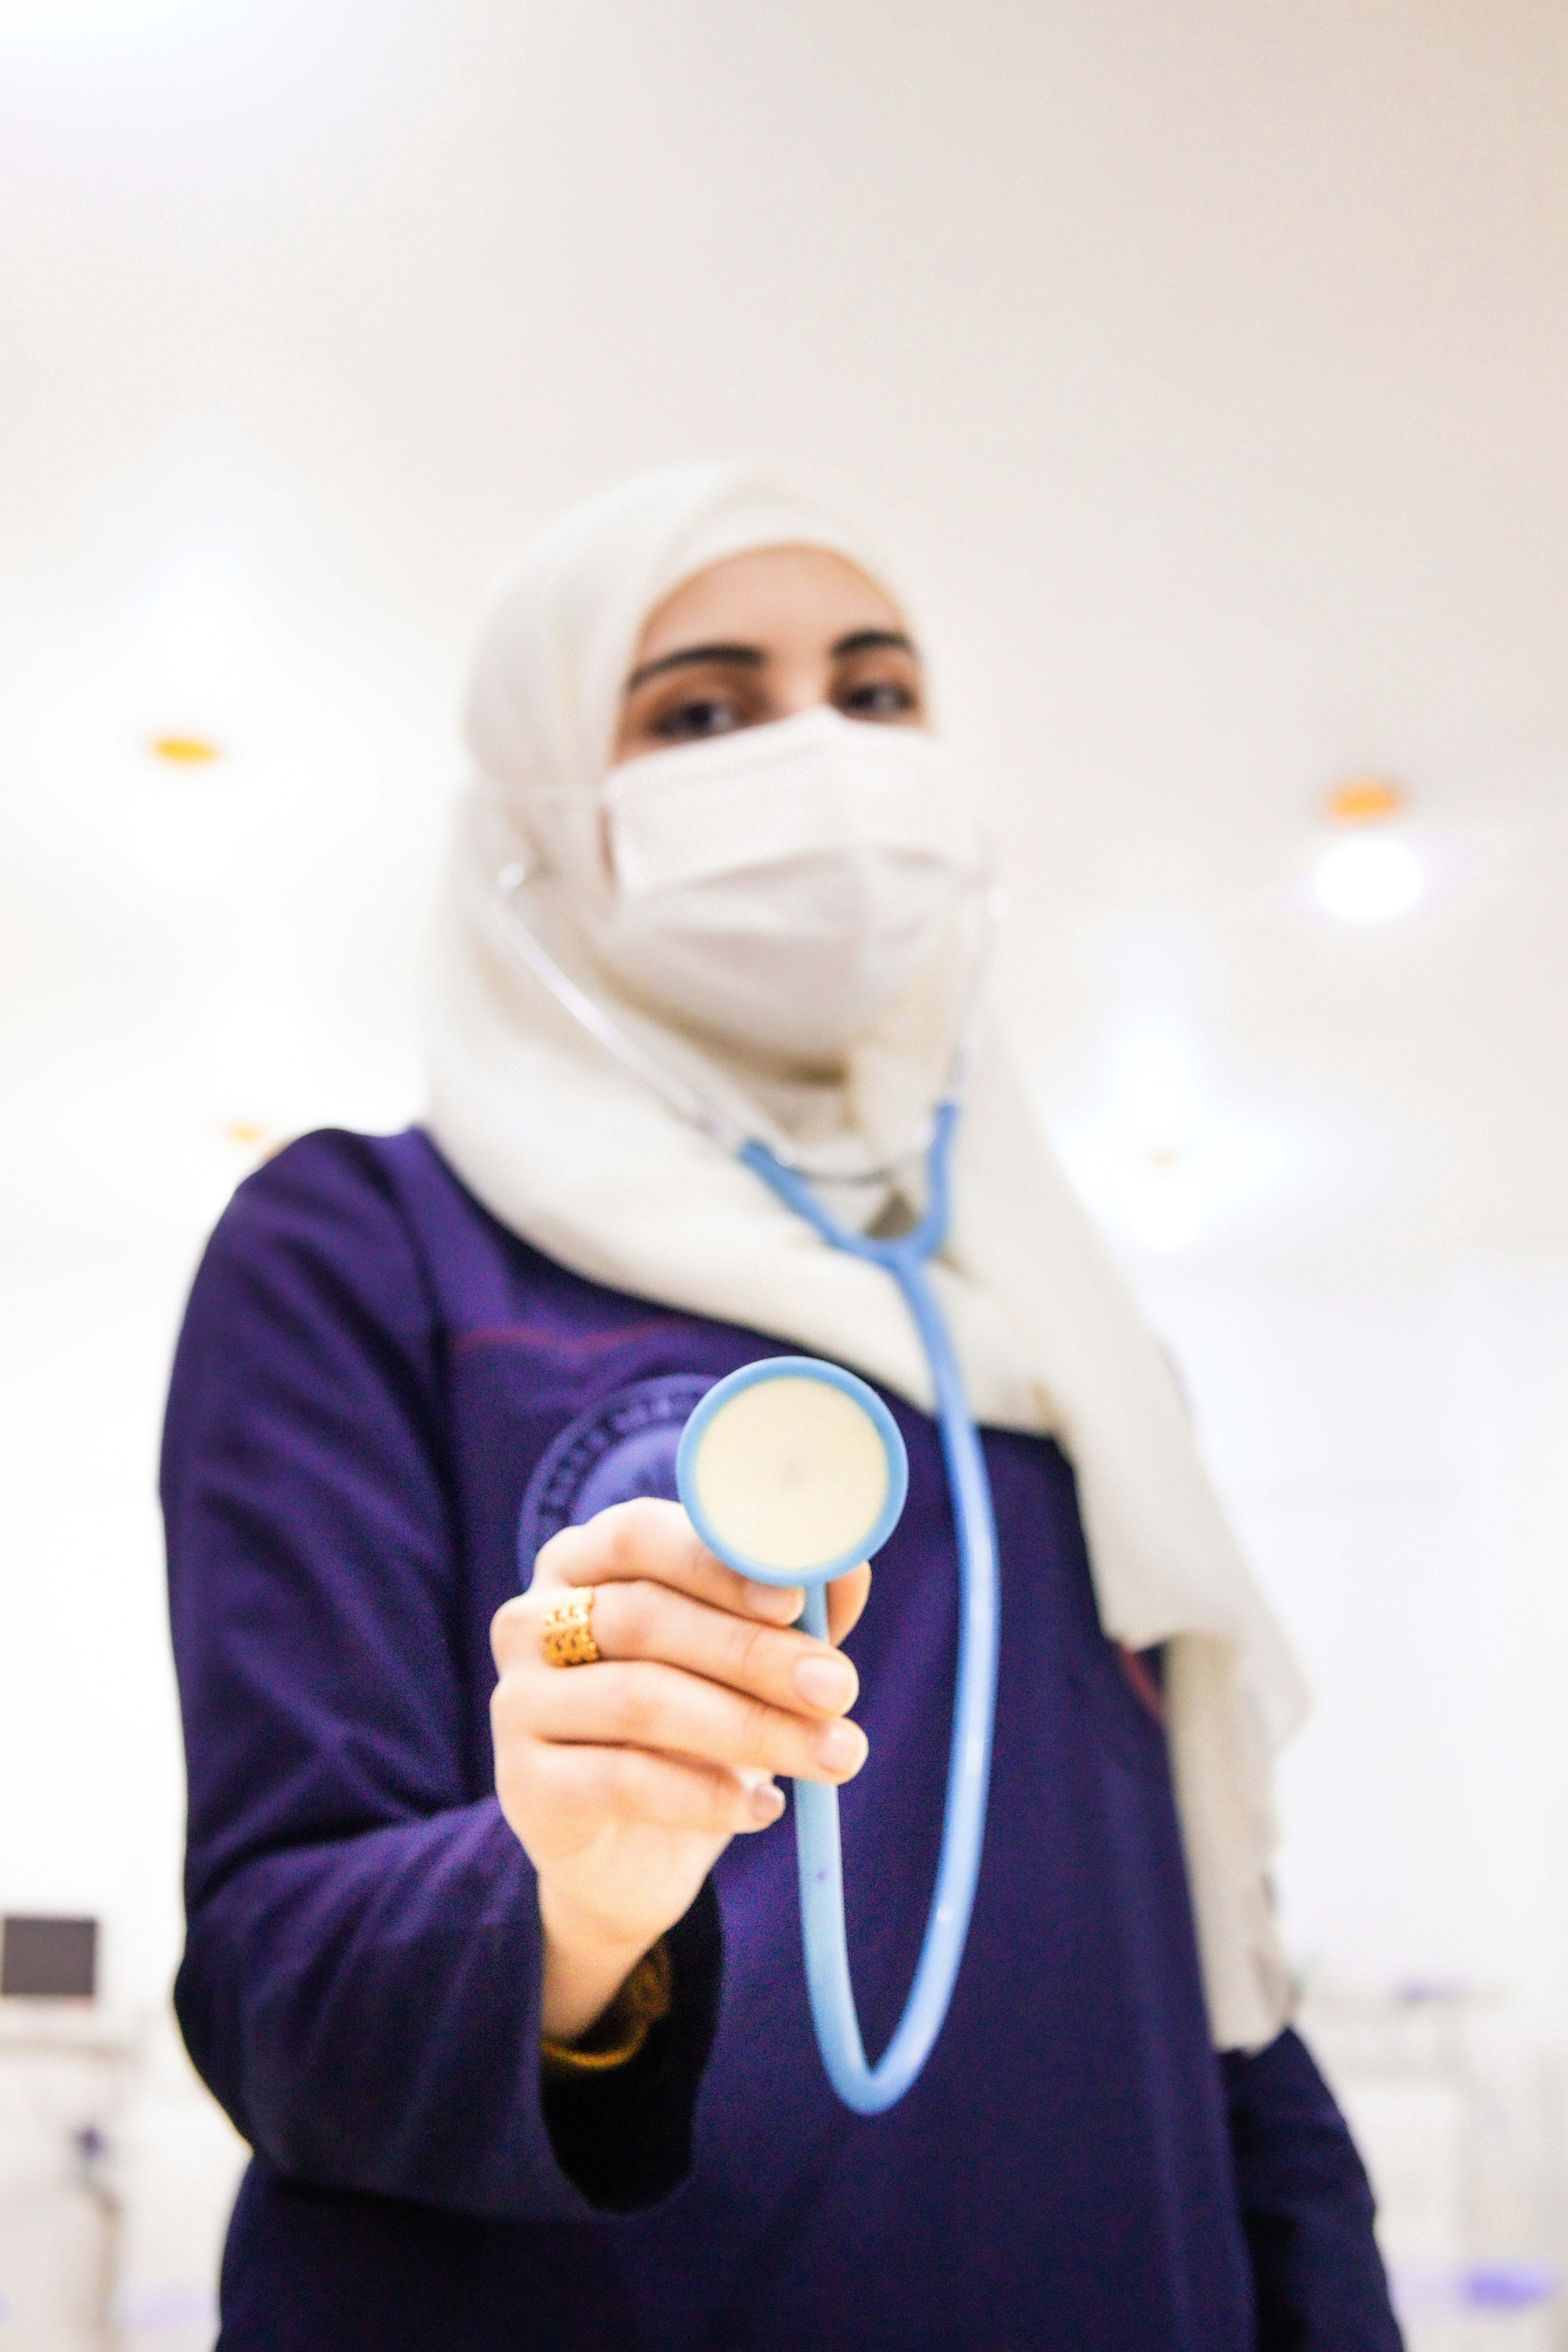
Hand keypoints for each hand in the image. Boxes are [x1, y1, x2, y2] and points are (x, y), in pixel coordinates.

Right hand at [490, 1496, 870, 2042]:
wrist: (633, 1855)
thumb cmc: (695, 1727)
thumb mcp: (748, 1660)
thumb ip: (791, 1610)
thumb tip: (848, 1567)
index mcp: (583, 1561)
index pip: (639, 1534)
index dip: (718, 1561)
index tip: (796, 1599)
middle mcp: (532, 1620)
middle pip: (644, 1618)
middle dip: (754, 1653)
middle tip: (839, 1688)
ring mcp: (517, 1701)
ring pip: (639, 1699)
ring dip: (750, 1727)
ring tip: (834, 1756)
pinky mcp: (522, 1784)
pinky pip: (622, 1780)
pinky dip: (705, 1795)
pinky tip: (764, 1809)